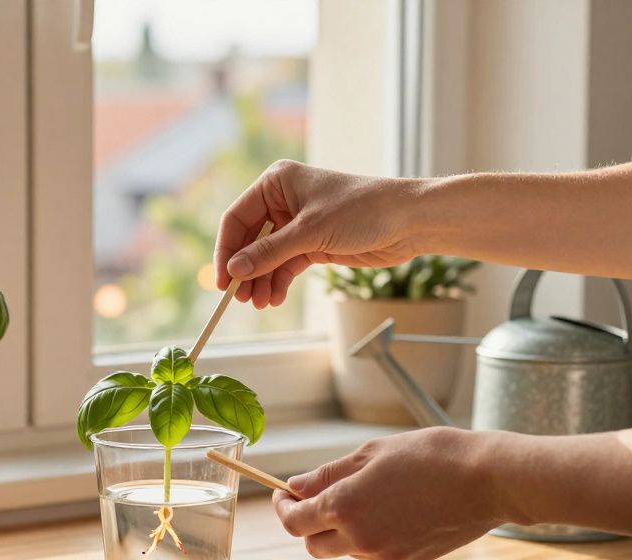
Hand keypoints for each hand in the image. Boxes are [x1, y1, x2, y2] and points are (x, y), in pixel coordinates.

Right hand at [215, 160, 422, 308]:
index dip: (226, 251)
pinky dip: (278, 282)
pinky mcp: (313, 244)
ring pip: (267, 257)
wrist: (409, 220)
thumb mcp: (310, 232)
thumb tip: (234, 270)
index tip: (222, 281)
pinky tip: (275, 298)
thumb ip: (270, 252)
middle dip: (245, 270)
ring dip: (261, 281)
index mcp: (276, 183)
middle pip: (250, 241)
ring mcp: (297, 224)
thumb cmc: (362, 210)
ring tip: (260, 303)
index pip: (237, 218)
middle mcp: (283, 201)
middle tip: (241, 299)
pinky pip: (285, 265)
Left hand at [273, 428, 512, 559]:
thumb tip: (295, 486)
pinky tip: (396, 509)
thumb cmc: (431, 456)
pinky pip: (376, 551)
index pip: (294, 522)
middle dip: (308, 524)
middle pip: (313, 545)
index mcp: (345, 507)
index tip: (284, 494)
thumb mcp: (372, 453)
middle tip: (318, 499)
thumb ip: (328, 474)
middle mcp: (360, 538)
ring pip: (345, 549)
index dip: (283, 508)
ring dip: (342, 530)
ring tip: (367, 496)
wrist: (488, 481)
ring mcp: (385, 554)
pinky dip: (372, 535)